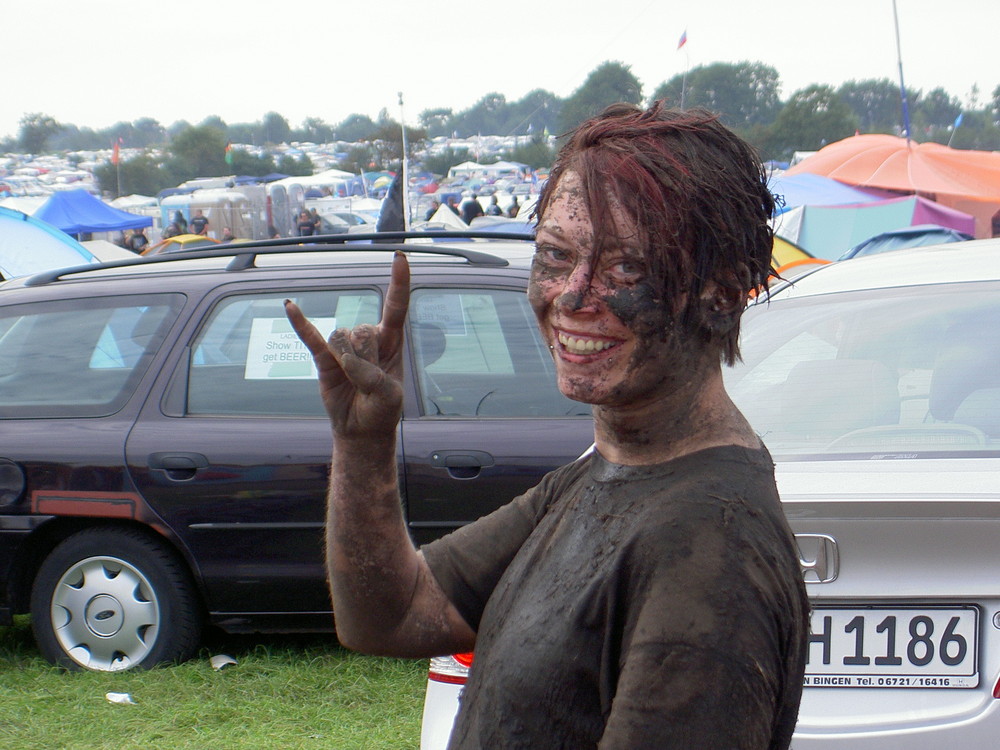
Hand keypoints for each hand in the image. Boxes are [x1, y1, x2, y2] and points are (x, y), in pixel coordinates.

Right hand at [285, 252, 409, 437]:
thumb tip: (347, 360)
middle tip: (369, 384)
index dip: (399, 282)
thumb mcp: (389, 396)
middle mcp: (368, 338)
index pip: (396, 306)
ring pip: (341, 339)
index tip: (400, 257)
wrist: (361, 430)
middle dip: (365, 360)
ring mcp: (344, 347)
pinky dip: (300, 323)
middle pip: (362, 331)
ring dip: (347, 364)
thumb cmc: (382, 410)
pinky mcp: (323, 359)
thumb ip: (373, 377)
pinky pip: (311, 338)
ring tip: (353, 383)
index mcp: (392, 341)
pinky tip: (290, 306)